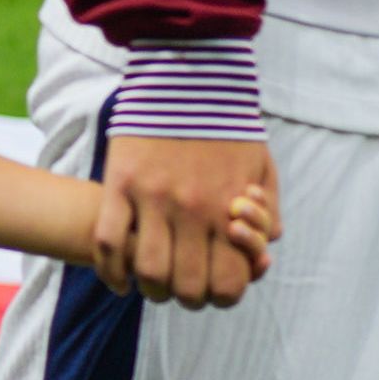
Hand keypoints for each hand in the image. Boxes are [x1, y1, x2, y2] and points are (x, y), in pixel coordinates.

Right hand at [94, 133, 277, 309]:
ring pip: (147, 271)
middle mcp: (193, 212)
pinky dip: (112, 271)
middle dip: (185, 297)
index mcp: (229, 211)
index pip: (227, 285)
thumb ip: (270, 215)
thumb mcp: (263, 170)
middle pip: (187, 287)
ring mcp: (153, 199)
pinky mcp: (120, 185)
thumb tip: (263, 252)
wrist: (189, 81)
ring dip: (151, 289)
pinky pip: (108, 242)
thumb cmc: (229, 129)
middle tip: (180, 288)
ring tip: (150, 284)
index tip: (212, 288)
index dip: (220, 296)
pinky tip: (120, 281)